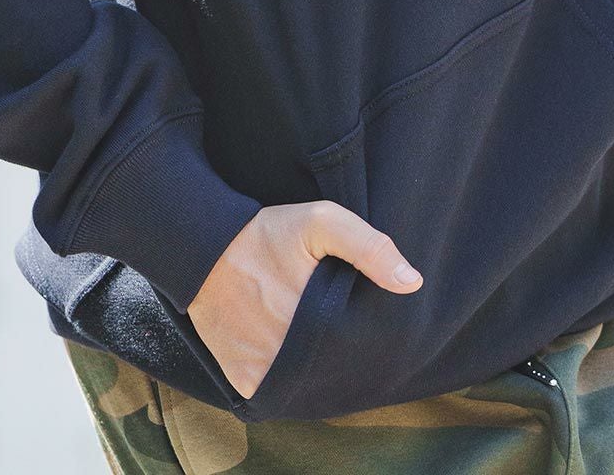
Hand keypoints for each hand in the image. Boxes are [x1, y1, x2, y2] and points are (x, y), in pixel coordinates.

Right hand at [187, 200, 421, 399]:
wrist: (201, 248)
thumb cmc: (265, 234)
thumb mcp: (320, 221)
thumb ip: (369, 247)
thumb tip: (412, 283)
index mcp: (317, 321)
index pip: (359, 348)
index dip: (366, 338)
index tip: (362, 321)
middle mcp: (290, 356)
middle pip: (334, 368)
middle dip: (341, 353)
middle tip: (335, 327)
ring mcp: (265, 373)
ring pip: (306, 384)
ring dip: (314, 368)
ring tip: (314, 338)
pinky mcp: (243, 380)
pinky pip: (275, 391)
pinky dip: (285, 378)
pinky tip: (289, 352)